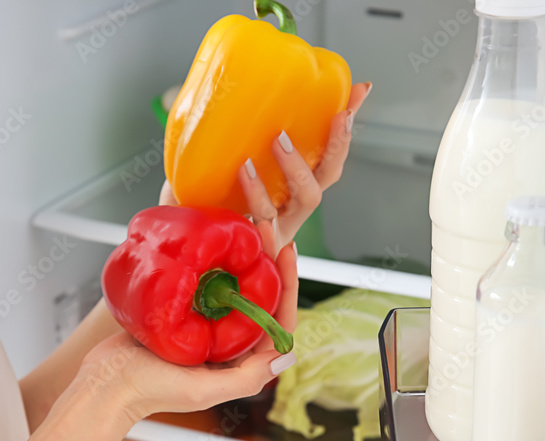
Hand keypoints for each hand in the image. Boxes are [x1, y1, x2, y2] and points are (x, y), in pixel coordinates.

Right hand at [71, 242, 298, 426]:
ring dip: (244, 259)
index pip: (277, 321)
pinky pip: (207, 285)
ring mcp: (207, 327)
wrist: (105, 382)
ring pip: (235, 287)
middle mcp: (229, 344)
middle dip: (268, 263)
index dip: (287, 285)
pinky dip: (214, 264)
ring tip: (246, 228)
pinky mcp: (185, 314)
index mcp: (241, 362)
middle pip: (260, 298)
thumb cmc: (150, 390)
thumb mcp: (202, 390)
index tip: (285, 252)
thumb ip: (245, 378)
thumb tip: (286, 354)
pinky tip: (214, 242)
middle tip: (266, 228)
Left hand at [159, 81, 372, 255]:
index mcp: (290, 191)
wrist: (184, 248)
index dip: (344, 125)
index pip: (327, 154)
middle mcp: (291, 211)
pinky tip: (249, 191)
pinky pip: (268, 230)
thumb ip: (222, 139)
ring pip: (306, 199)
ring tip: (274, 143)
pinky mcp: (259, 246)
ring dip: (296, 168)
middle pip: (326, 177)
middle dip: (336, 144)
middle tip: (336, 115)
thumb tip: (218, 88)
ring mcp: (279, 230)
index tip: (360, 89)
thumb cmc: (203, 206)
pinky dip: (261, 209)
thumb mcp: (213, 168)